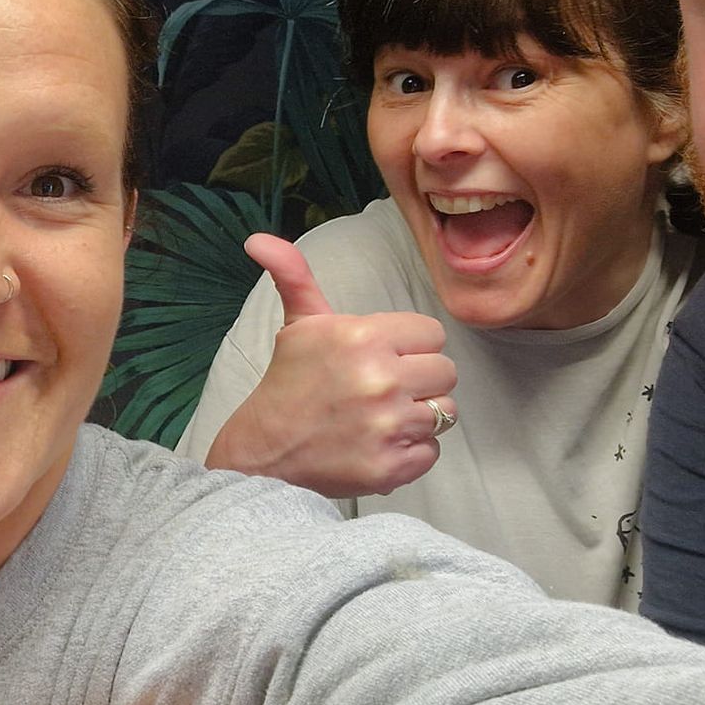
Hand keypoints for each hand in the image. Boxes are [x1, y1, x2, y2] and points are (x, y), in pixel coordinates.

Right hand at [204, 233, 455, 497]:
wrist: (264, 452)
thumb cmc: (288, 384)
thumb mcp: (298, 325)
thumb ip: (293, 276)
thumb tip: (258, 239)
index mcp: (364, 337)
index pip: (432, 334)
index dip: (410, 347)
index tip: (383, 358)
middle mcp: (381, 379)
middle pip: (446, 372)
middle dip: (419, 380)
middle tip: (383, 390)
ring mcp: (389, 426)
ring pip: (445, 412)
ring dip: (418, 416)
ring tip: (383, 418)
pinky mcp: (392, 466)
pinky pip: (432, 451)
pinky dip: (410, 452)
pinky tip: (380, 444)